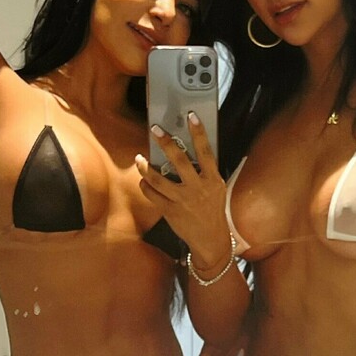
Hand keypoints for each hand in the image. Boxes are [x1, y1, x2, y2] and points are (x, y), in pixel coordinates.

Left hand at [135, 112, 230, 270]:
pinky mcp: (171, 212)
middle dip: (166, 143)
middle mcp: (198, 189)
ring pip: (159, 179)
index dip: (199, 133)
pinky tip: (143, 181)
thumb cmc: (212, 210)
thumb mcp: (216, 188)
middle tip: (155, 129)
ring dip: (145, 167)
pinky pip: (152, 195)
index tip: (191, 116)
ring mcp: (183, 201)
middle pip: (180, 161)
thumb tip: (186, 151)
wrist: (210, 239)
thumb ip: (204, 172)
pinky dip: (145, 186)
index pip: (206, 152)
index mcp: (212, 180)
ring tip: (139, 159)